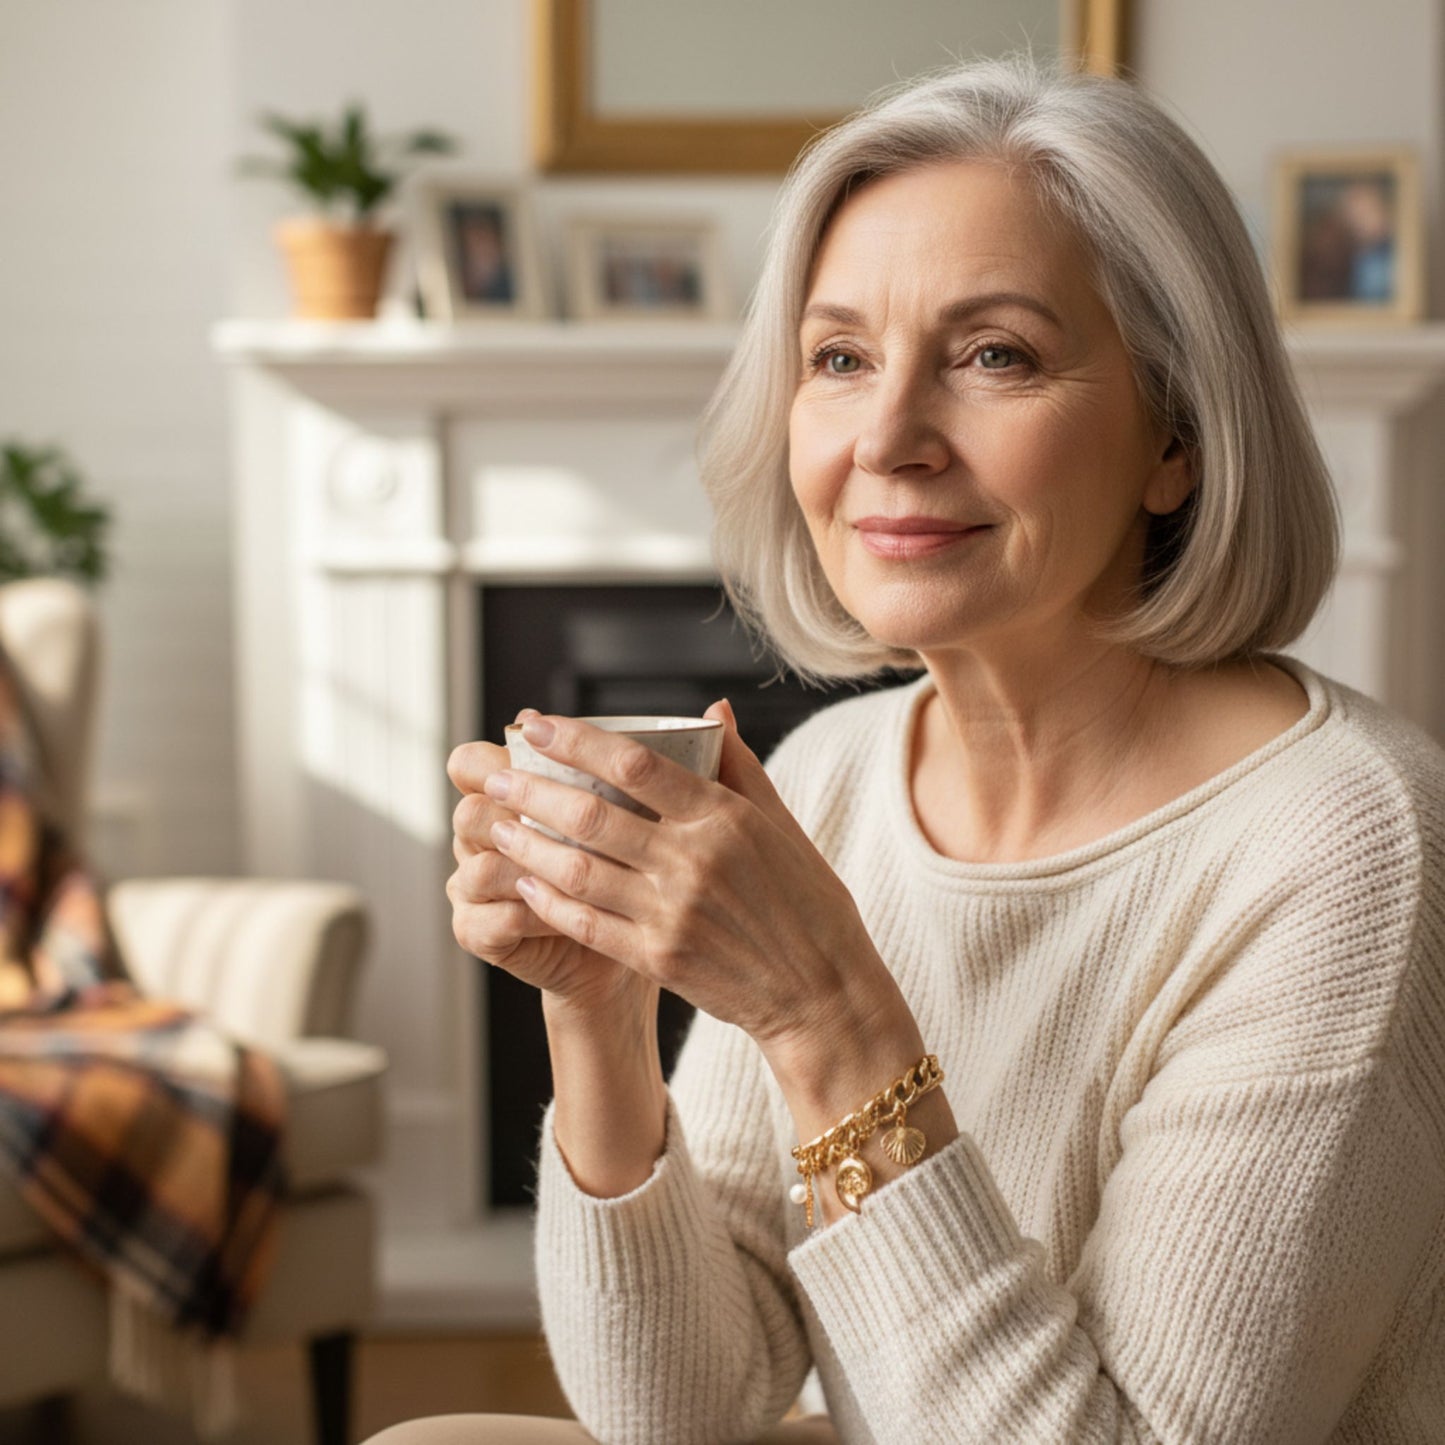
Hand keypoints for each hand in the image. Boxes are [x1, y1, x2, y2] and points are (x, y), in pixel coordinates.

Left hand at [482, 700, 904, 1072]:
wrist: (823, 994)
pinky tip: (526, 883)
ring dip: (528, 844)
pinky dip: (550, 901)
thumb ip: (739, 766)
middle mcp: (693, 861)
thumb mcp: (782, 825)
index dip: (577, 741)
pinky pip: (587, 923)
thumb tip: (712, 711)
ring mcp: (672, 913)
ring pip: (578, 870)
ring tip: (497, 824)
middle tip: (493, 773)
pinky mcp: (659, 958)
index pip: (636, 765)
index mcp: (725, 818)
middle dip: (532, 790)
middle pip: (592, 815)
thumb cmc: (808, 905)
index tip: (535, 724)